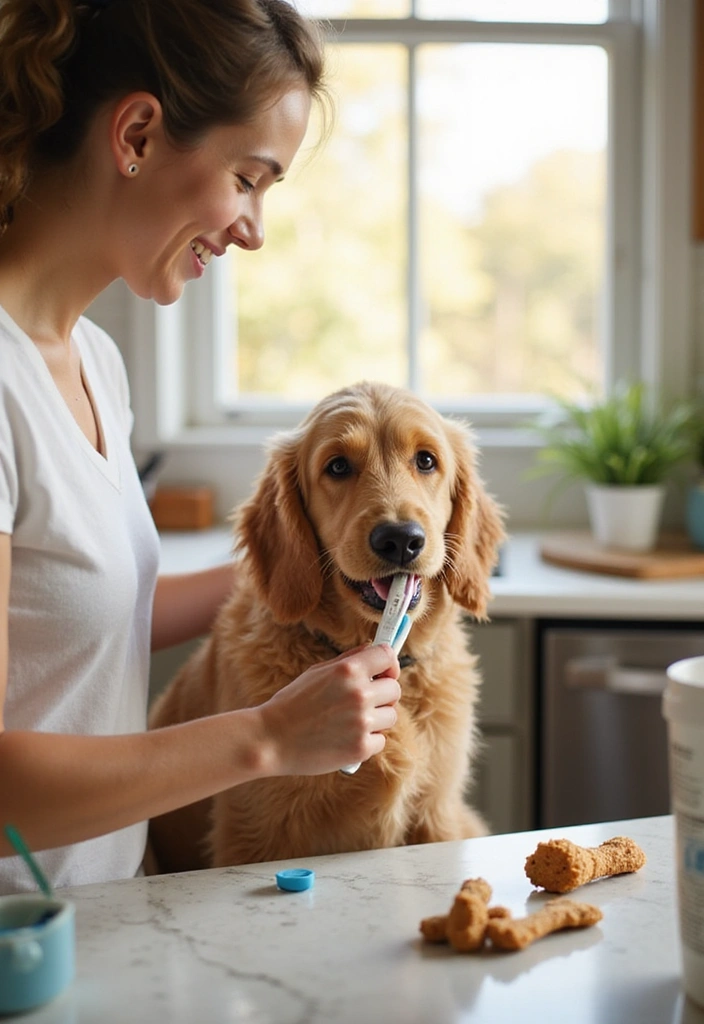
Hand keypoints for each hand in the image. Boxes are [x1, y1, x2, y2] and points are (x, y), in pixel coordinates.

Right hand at [255, 644, 400, 776]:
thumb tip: (372, 650)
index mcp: (348, 670)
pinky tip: (347, 738)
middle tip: (364, 701)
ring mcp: (362, 722)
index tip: (385, 672)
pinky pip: (380, 740)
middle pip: (394, 689)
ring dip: (376, 718)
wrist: (271, 739)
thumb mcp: (317, 672)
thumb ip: (348, 660)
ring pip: (391, 716)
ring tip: (352, 721)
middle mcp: (359, 694)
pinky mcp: (360, 748)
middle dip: (383, 694)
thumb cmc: (292, 703)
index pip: (388, 656)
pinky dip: (367, 741)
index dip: (389, 664)